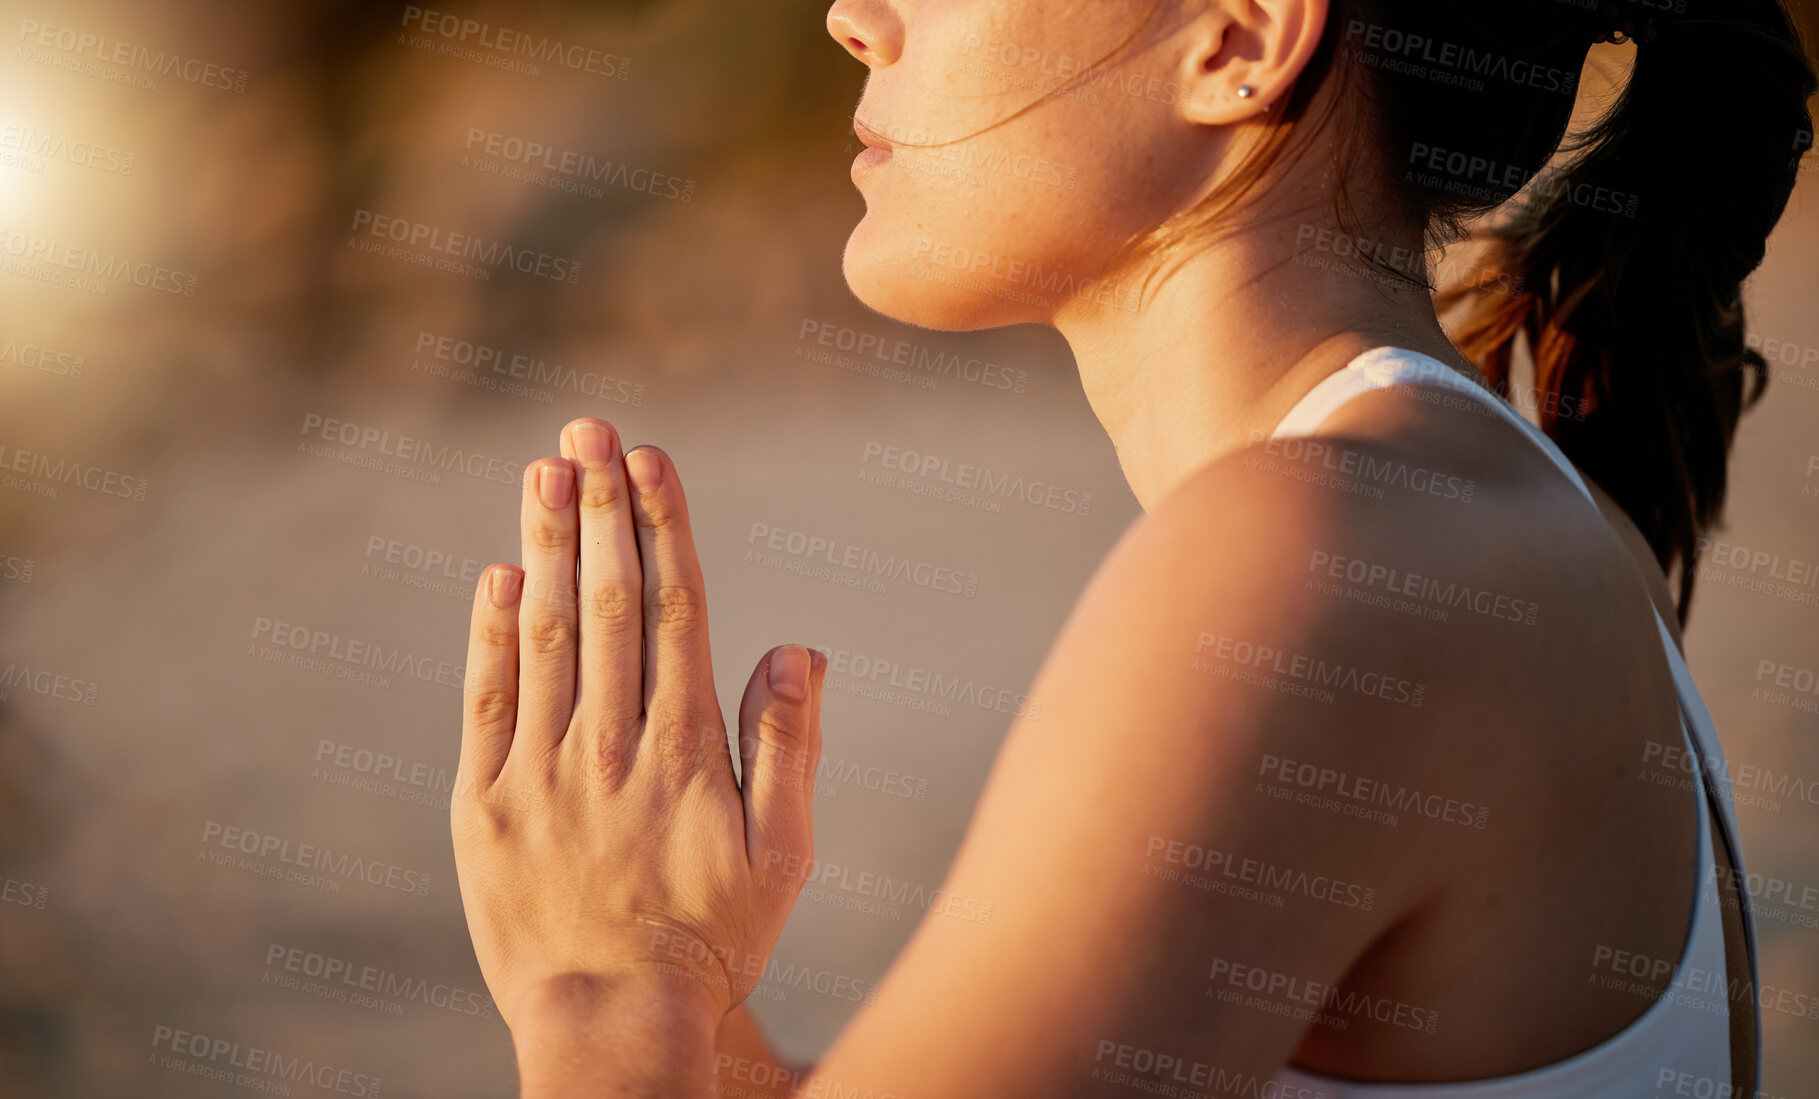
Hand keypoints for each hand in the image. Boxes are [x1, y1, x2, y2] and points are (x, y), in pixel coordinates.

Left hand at [451, 417, 827, 1031]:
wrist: (614, 1021)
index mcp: (685, 749)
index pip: (675, 610)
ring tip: (546, 471)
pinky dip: (491, 634)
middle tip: (590, 432)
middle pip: (608, 603)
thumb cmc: (712, 937)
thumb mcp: (782, 853)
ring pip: (547, 636)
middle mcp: (612, 745)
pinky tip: (499, 574)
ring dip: (548, 547)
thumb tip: (801, 648)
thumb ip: (790, 746)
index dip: (662, 527)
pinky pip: (486, 702)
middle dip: (602, 509)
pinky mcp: (485, 803)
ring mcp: (542, 771)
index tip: (650, 459)